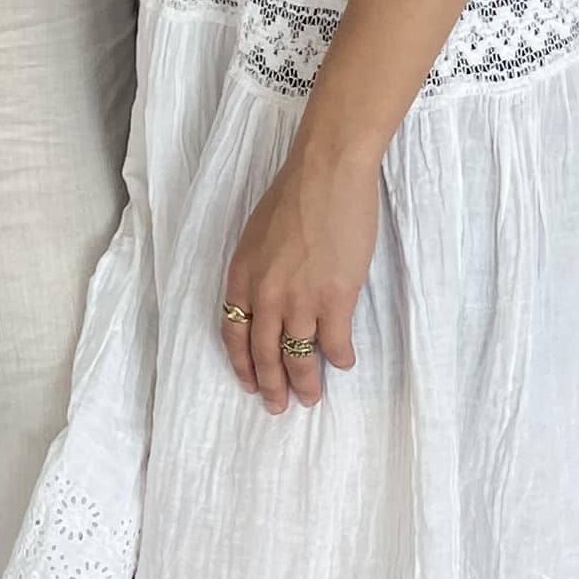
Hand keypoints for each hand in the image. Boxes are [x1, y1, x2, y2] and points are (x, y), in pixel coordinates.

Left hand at [220, 143, 378, 411]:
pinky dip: (339, 357)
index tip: (250, 383)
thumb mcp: (258, 236)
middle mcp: (265, 295)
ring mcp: (300, 300)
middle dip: (272, 385)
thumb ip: (259, 271)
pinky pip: (335, 343)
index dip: (242, 364)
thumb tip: (268, 298)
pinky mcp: (335, 298)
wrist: (327, 172)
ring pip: (298, 357)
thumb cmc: (294, 194)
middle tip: (278, 406)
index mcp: (242, 277)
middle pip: (264, 354)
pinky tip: (344, 362)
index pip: (234, 334)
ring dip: (306, 382)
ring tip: (311, 397)